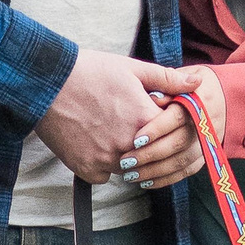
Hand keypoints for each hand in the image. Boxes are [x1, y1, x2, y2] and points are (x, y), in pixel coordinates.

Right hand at [35, 49, 190, 184]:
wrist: (46, 83)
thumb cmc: (90, 71)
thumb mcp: (132, 69)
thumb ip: (167, 80)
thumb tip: (198, 82)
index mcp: (145, 120)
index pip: (172, 134)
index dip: (164, 123)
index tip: (151, 112)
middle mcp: (129, 146)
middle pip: (152, 155)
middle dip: (148, 143)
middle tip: (129, 124)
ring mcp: (107, 161)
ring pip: (129, 169)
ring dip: (127, 156)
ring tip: (111, 131)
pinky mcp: (87, 169)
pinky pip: (104, 175)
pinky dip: (102, 164)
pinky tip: (93, 142)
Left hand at [123, 67, 221, 191]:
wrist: (225, 97)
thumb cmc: (192, 84)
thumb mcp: (180, 74)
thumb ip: (165, 83)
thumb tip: (152, 98)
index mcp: (198, 101)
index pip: (176, 117)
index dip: (156, 130)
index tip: (135, 139)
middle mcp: (205, 125)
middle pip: (178, 143)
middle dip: (149, 155)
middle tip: (126, 161)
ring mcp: (207, 143)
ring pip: (180, 162)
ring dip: (154, 171)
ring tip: (130, 174)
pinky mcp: (205, 156)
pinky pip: (185, 171)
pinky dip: (165, 179)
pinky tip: (146, 181)